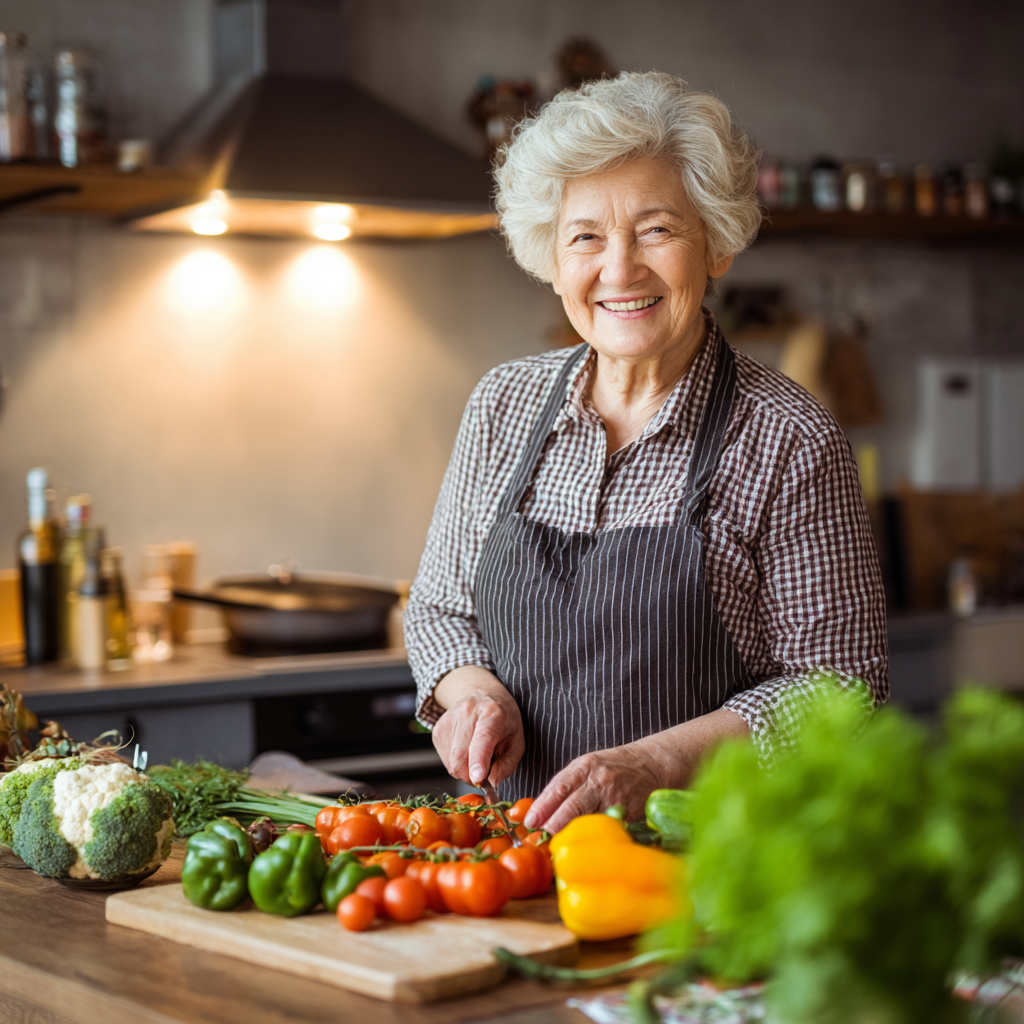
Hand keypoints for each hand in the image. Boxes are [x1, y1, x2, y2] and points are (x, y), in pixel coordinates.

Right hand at [431, 665, 524, 786]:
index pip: (482, 740)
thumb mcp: (517, 740)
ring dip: (464, 770)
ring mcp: (449, 720)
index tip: (478, 778)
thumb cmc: (503, 720)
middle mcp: (467, 712)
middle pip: (461, 757)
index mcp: (492, 714)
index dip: (479, 761)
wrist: (482, 695)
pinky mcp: (437, 729)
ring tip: (476, 756)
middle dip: (472, 776)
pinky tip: (466, 751)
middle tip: (485, 773)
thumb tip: (492, 782)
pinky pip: (445, 759)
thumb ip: (508, 764)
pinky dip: (456, 763)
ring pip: (451, 762)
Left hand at [524, 708, 748, 833]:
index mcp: (585, 766)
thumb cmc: (614, 768)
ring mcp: (616, 797)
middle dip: (554, 825)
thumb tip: (541, 812)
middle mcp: (600, 780)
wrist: (652, 765)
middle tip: (541, 839)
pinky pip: (609, 829)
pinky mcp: (630, 814)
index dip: (542, 807)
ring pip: (589, 820)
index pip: (558, 787)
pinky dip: (596, 839)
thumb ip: (567, 786)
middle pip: (572, 806)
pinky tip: (587, 846)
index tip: (530, 823)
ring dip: (573, 835)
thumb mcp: (588, 767)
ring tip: (559, 846)